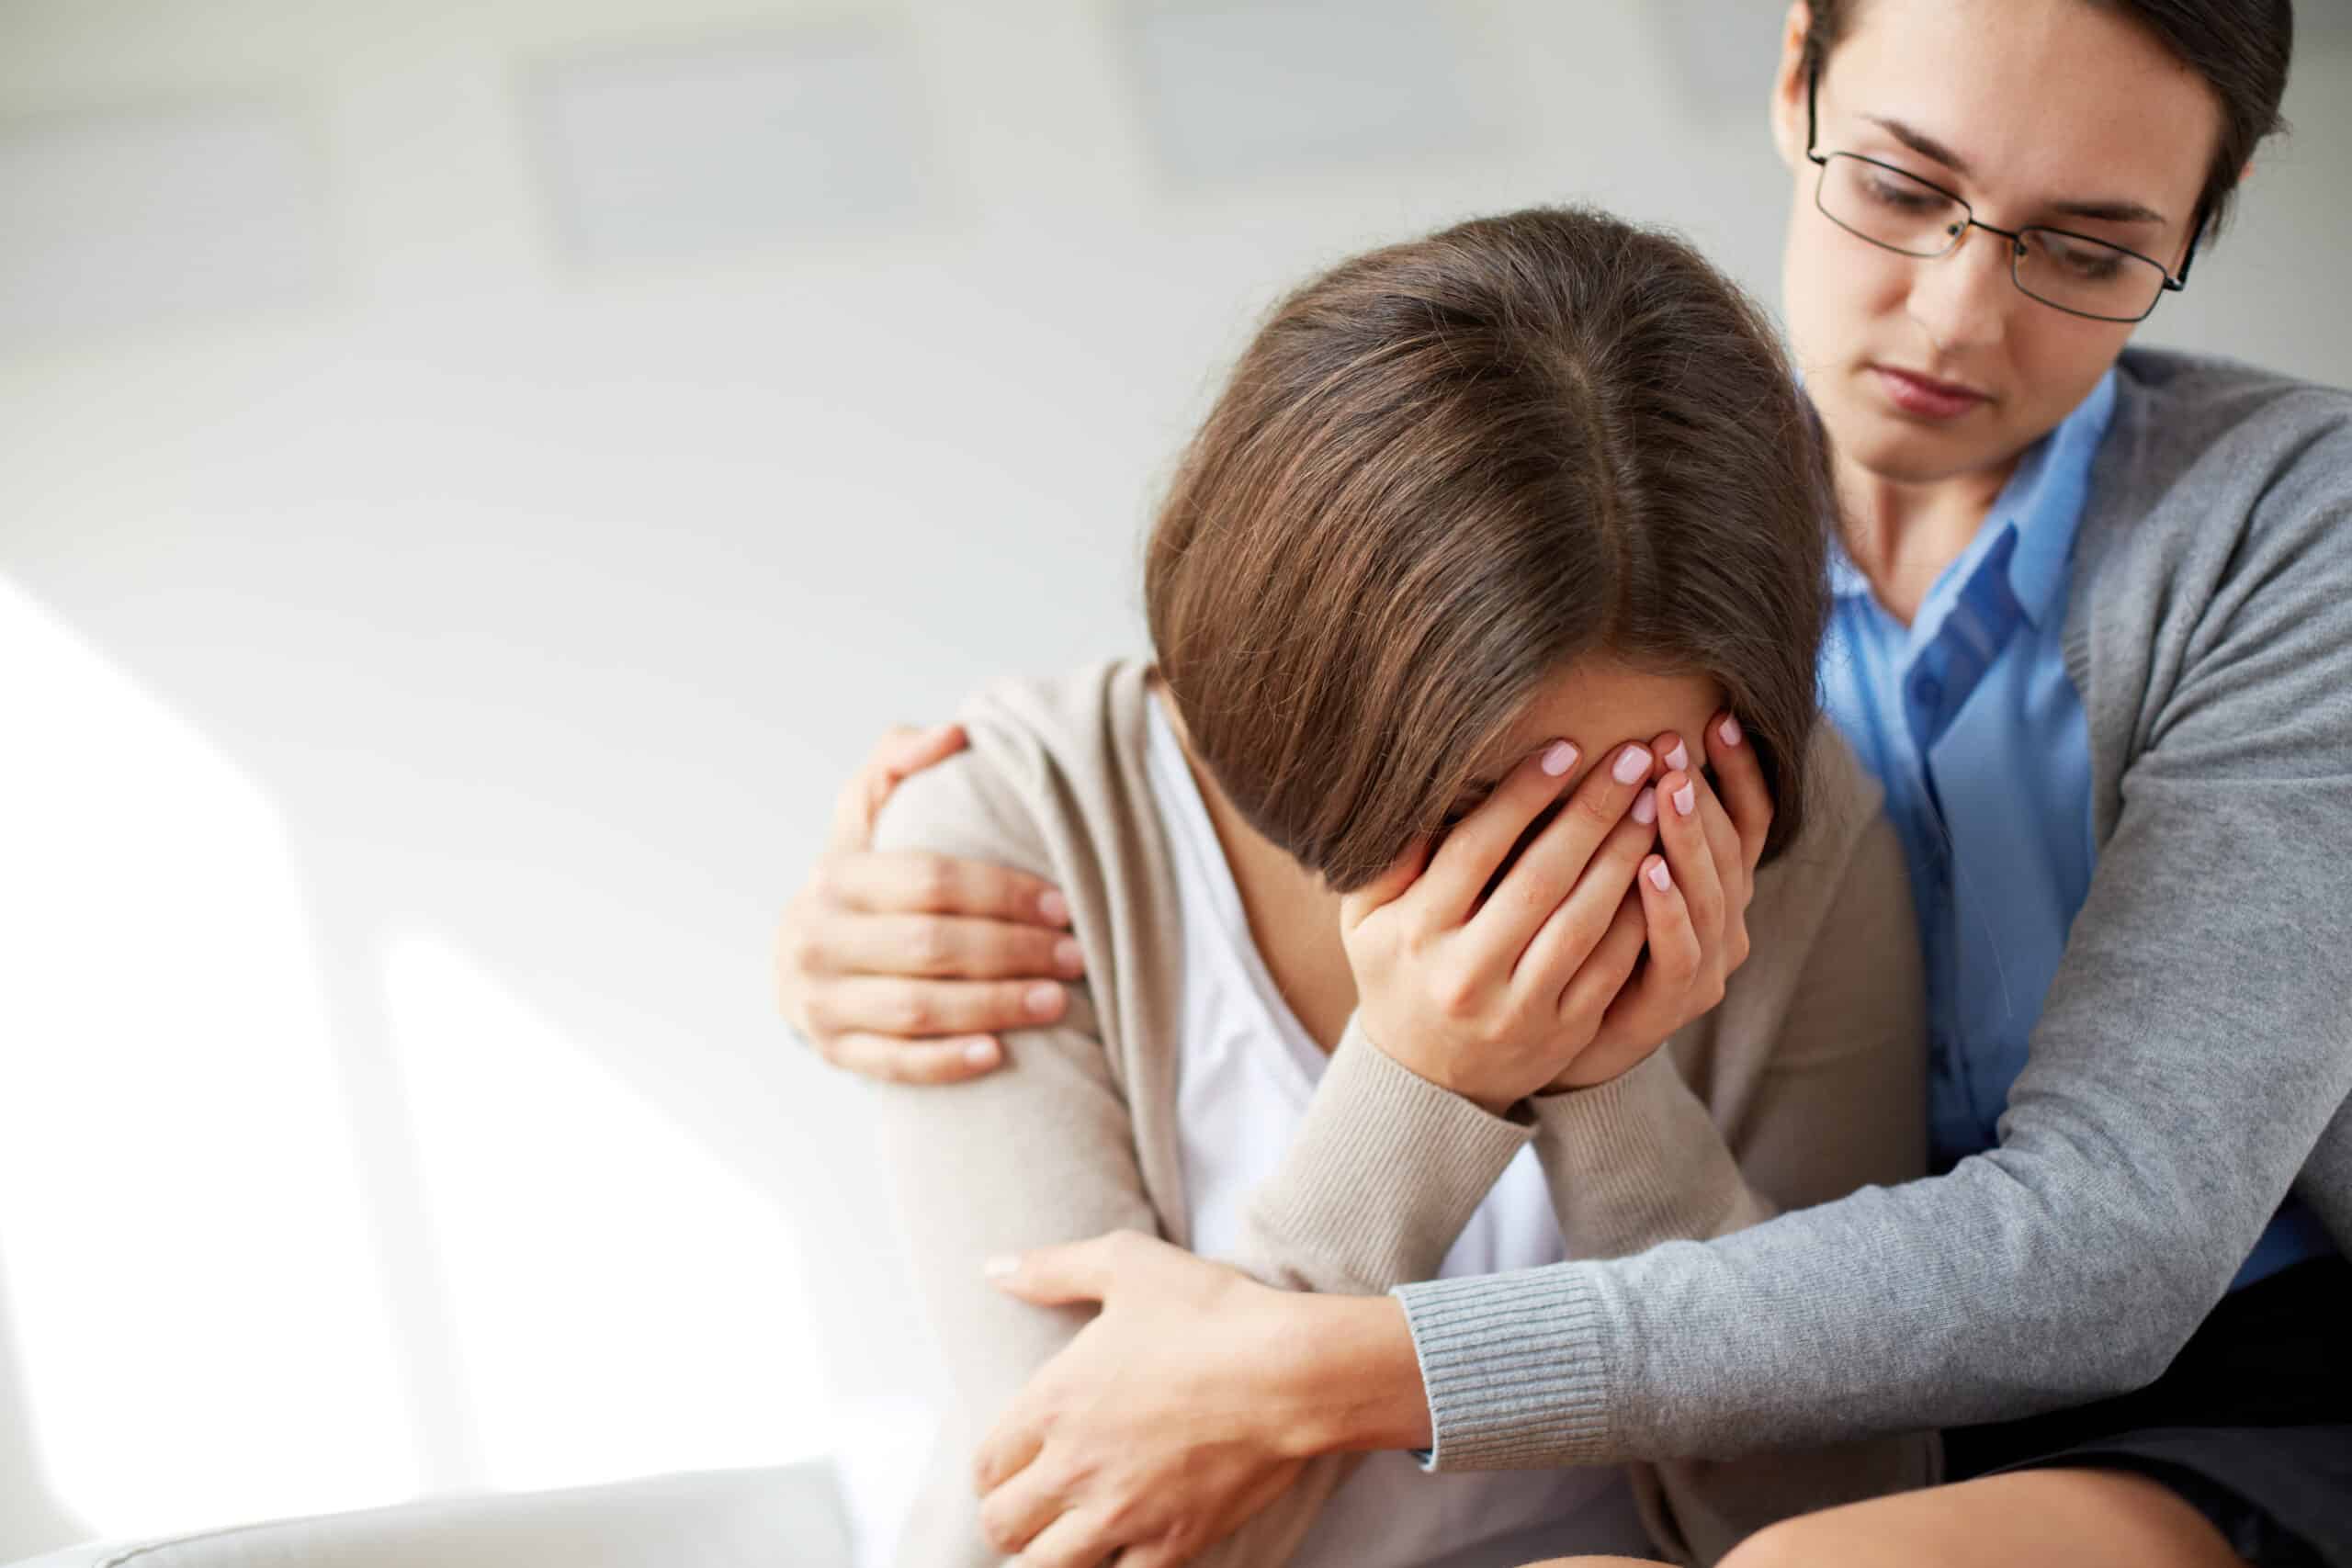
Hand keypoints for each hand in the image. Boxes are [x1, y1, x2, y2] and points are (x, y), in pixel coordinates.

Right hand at [778, 722, 1084, 1083]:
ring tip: (1055, 1001)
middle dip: (1014, 951)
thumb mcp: (863, 814)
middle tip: (1075, 957)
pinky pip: (895, 1064)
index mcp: (836, 875)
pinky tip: (998, 1054)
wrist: (799, 959)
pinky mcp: (831, 1050)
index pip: (930, 880)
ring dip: (995, 1006)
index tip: (1063, 906)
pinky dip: (946, 1062)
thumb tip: (953, 733)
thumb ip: (899, 762)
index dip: (1004, 892)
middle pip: (931, 945)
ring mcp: (820, 1000)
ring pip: (919, 1008)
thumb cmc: (859, 882)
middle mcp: (818, 937)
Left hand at [974, 1232, 1424, 1567]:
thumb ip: (1052, 1269)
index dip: (994, 1469)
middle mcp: (1074, 1467)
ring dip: (1049, 1554)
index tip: (1014, 1465)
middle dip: (1010, 1518)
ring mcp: (1122, 1513)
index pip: (986, 1466)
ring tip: (1069, 1536)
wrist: (1292, 1371)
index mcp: (1053, 1402)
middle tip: (1035, 1506)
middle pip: (1002, 1526)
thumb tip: (993, 1269)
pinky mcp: (1172, 1544)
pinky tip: (1127, 1549)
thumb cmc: (1211, 1311)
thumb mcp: (1126, 1262)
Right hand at [1339, 735, 1667, 1111]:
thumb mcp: (1367, 918)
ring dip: (1626, 855)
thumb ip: (1392, 858)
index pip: (1476, 849)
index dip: (1523, 795)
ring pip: (1585, 921)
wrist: (1424, 1079)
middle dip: (1592, 811)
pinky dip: (1641, 914)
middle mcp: (1467, 972)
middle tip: (1634, 757)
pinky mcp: (1563, 1031)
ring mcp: (1520, 1007)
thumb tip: (1431, 786)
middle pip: (1541, 878)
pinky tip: (1664, 867)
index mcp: (1417, 933)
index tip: (1567, 747)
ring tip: (1656, 800)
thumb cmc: (1397, 972)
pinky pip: (1613, 966)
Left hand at [1547, 712, 1773, 1088]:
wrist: (1566, 1040)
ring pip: (1711, 892)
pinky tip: (1647, 869)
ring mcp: (1708, 963)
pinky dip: (1667, 908)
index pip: (1747, 817)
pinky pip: (1680, 949)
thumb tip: (1610, 738)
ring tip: (1666, 787)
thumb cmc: (1583, 940)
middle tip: (1673, 741)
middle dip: (1701, 790)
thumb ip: (1621, 818)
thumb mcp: (1608, 870)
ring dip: (1688, 836)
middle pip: (1730, 846)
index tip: (1718, 716)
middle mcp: (1725, 920)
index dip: (1739, 769)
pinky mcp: (1676, 1001)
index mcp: (1717, 884)